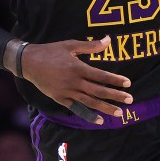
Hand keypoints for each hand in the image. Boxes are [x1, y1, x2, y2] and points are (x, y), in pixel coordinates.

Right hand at [17, 37, 132, 124]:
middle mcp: (74, 82)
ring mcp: (67, 92)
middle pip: (99, 91)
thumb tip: (108, 40)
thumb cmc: (51, 51)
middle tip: (130, 100)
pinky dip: (88, 115)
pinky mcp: (60, 99)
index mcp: (78, 68)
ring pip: (90, 102)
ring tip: (119, 113)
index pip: (101, 76)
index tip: (128, 83)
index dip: (115, 80)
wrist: (29, 63)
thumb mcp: (71, 45)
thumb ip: (91, 46)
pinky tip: (99, 120)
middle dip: (116, 96)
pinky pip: (77, 109)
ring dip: (106, 108)